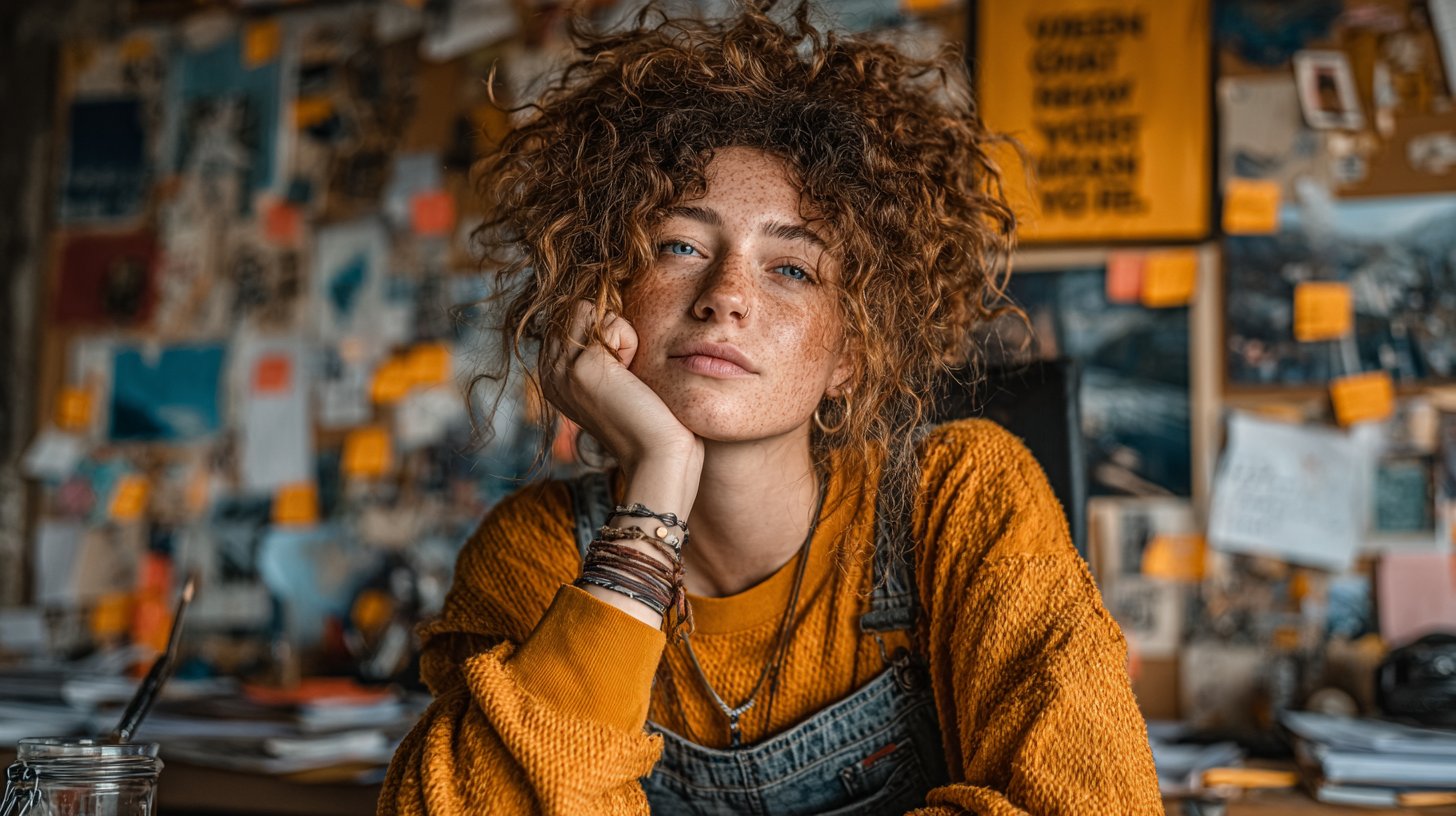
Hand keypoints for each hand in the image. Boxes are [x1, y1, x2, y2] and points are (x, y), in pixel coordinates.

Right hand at [539, 301, 702, 485]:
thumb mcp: (615, 378)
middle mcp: (549, 372)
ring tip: (627, 371)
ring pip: (590, 309)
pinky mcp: (582, 367)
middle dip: (609, 326)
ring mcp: (561, 369)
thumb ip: (600, 348)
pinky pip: (611, 323)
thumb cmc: (649, 418)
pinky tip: (632, 375)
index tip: (620, 366)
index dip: (603, 328)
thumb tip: (603, 308)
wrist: (658, 456)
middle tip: (625, 368)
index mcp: (553, 375)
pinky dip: (631, 342)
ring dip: (619, 332)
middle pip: (577, 308)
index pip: (570, 316)